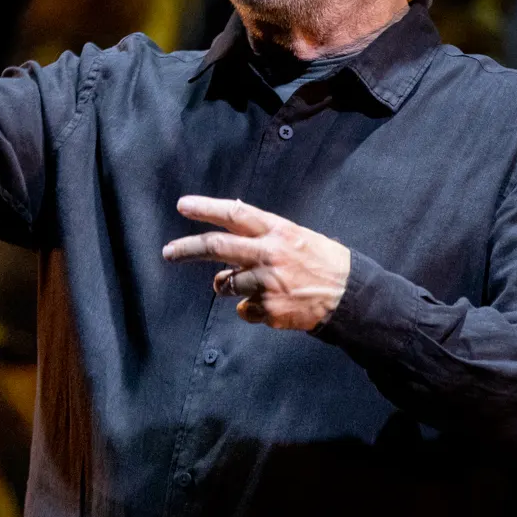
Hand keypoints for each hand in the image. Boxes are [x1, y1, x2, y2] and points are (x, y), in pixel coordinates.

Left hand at [161, 196, 351, 331]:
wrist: (349, 295)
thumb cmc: (322, 262)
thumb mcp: (297, 237)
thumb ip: (264, 236)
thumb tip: (229, 237)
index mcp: (278, 231)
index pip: (235, 214)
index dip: (206, 208)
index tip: (183, 205)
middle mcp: (269, 254)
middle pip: (217, 247)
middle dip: (187, 249)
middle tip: (168, 252)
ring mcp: (267, 283)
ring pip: (226, 283)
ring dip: (228, 285)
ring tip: (252, 285)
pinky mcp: (268, 309)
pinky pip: (243, 310)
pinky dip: (251, 309)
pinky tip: (274, 304)